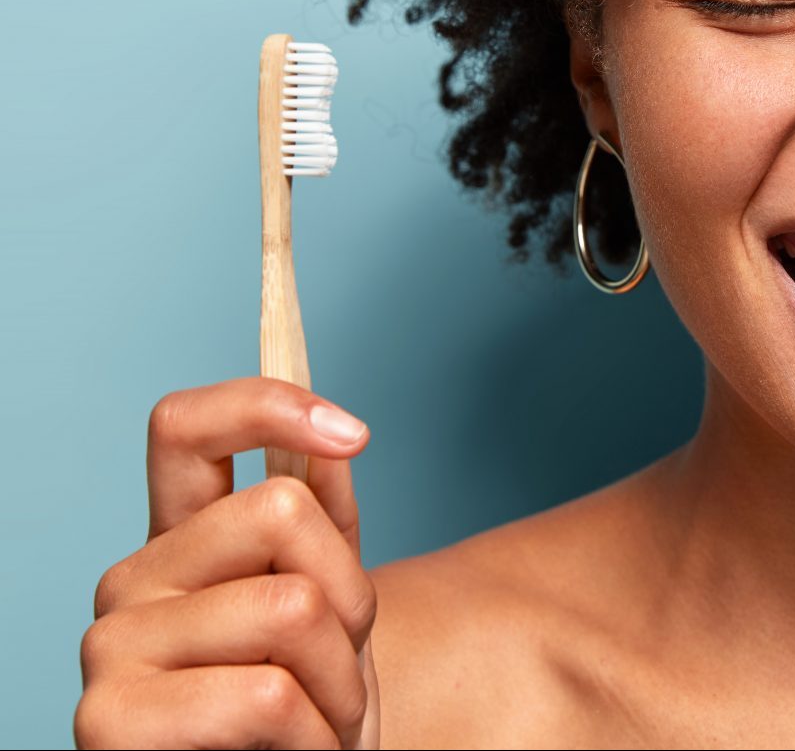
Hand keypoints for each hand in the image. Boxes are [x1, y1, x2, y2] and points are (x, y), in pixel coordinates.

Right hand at [75, 377, 379, 748]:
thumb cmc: (305, 715)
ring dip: (342, 683)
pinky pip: (267, 694)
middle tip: (342, 665)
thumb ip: (328, 525)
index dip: (268, 406)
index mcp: (179, 541)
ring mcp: (111, 646)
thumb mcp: (334, 610)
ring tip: (322, 723)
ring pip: (291, 607)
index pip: (185, 426)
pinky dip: (316, 738)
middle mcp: (131, 579)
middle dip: (352, 595)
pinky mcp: (110, 723)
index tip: (354, 433)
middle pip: (279, 509)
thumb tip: (332, 442)